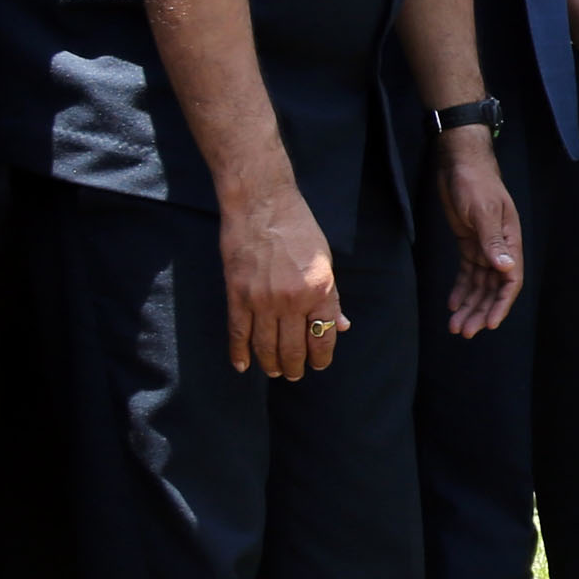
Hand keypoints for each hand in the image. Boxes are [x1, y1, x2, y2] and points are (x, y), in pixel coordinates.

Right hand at [219, 174, 341, 380]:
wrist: (262, 204)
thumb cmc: (298, 228)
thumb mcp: (325, 261)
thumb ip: (331, 297)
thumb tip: (341, 326)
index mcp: (320, 290)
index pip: (323, 337)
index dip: (321, 357)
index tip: (318, 364)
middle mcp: (293, 300)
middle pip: (293, 348)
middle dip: (295, 367)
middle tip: (294, 374)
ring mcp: (263, 299)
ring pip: (266, 346)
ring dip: (271, 364)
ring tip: (275, 371)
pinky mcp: (237, 294)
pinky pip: (239, 332)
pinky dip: (240, 352)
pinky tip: (243, 365)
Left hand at [434, 128, 521, 338]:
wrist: (459, 162)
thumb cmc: (475, 183)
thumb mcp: (483, 211)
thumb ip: (493, 241)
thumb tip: (506, 269)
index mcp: (510, 241)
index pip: (510, 281)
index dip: (500, 304)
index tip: (488, 324)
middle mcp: (500, 248)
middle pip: (493, 288)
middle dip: (480, 311)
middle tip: (464, 331)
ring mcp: (484, 246)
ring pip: (479, 285)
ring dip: (469, 305)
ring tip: (455, 326)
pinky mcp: (469, 243)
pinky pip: (467, 273)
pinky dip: (460, 289)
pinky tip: (452, 303)